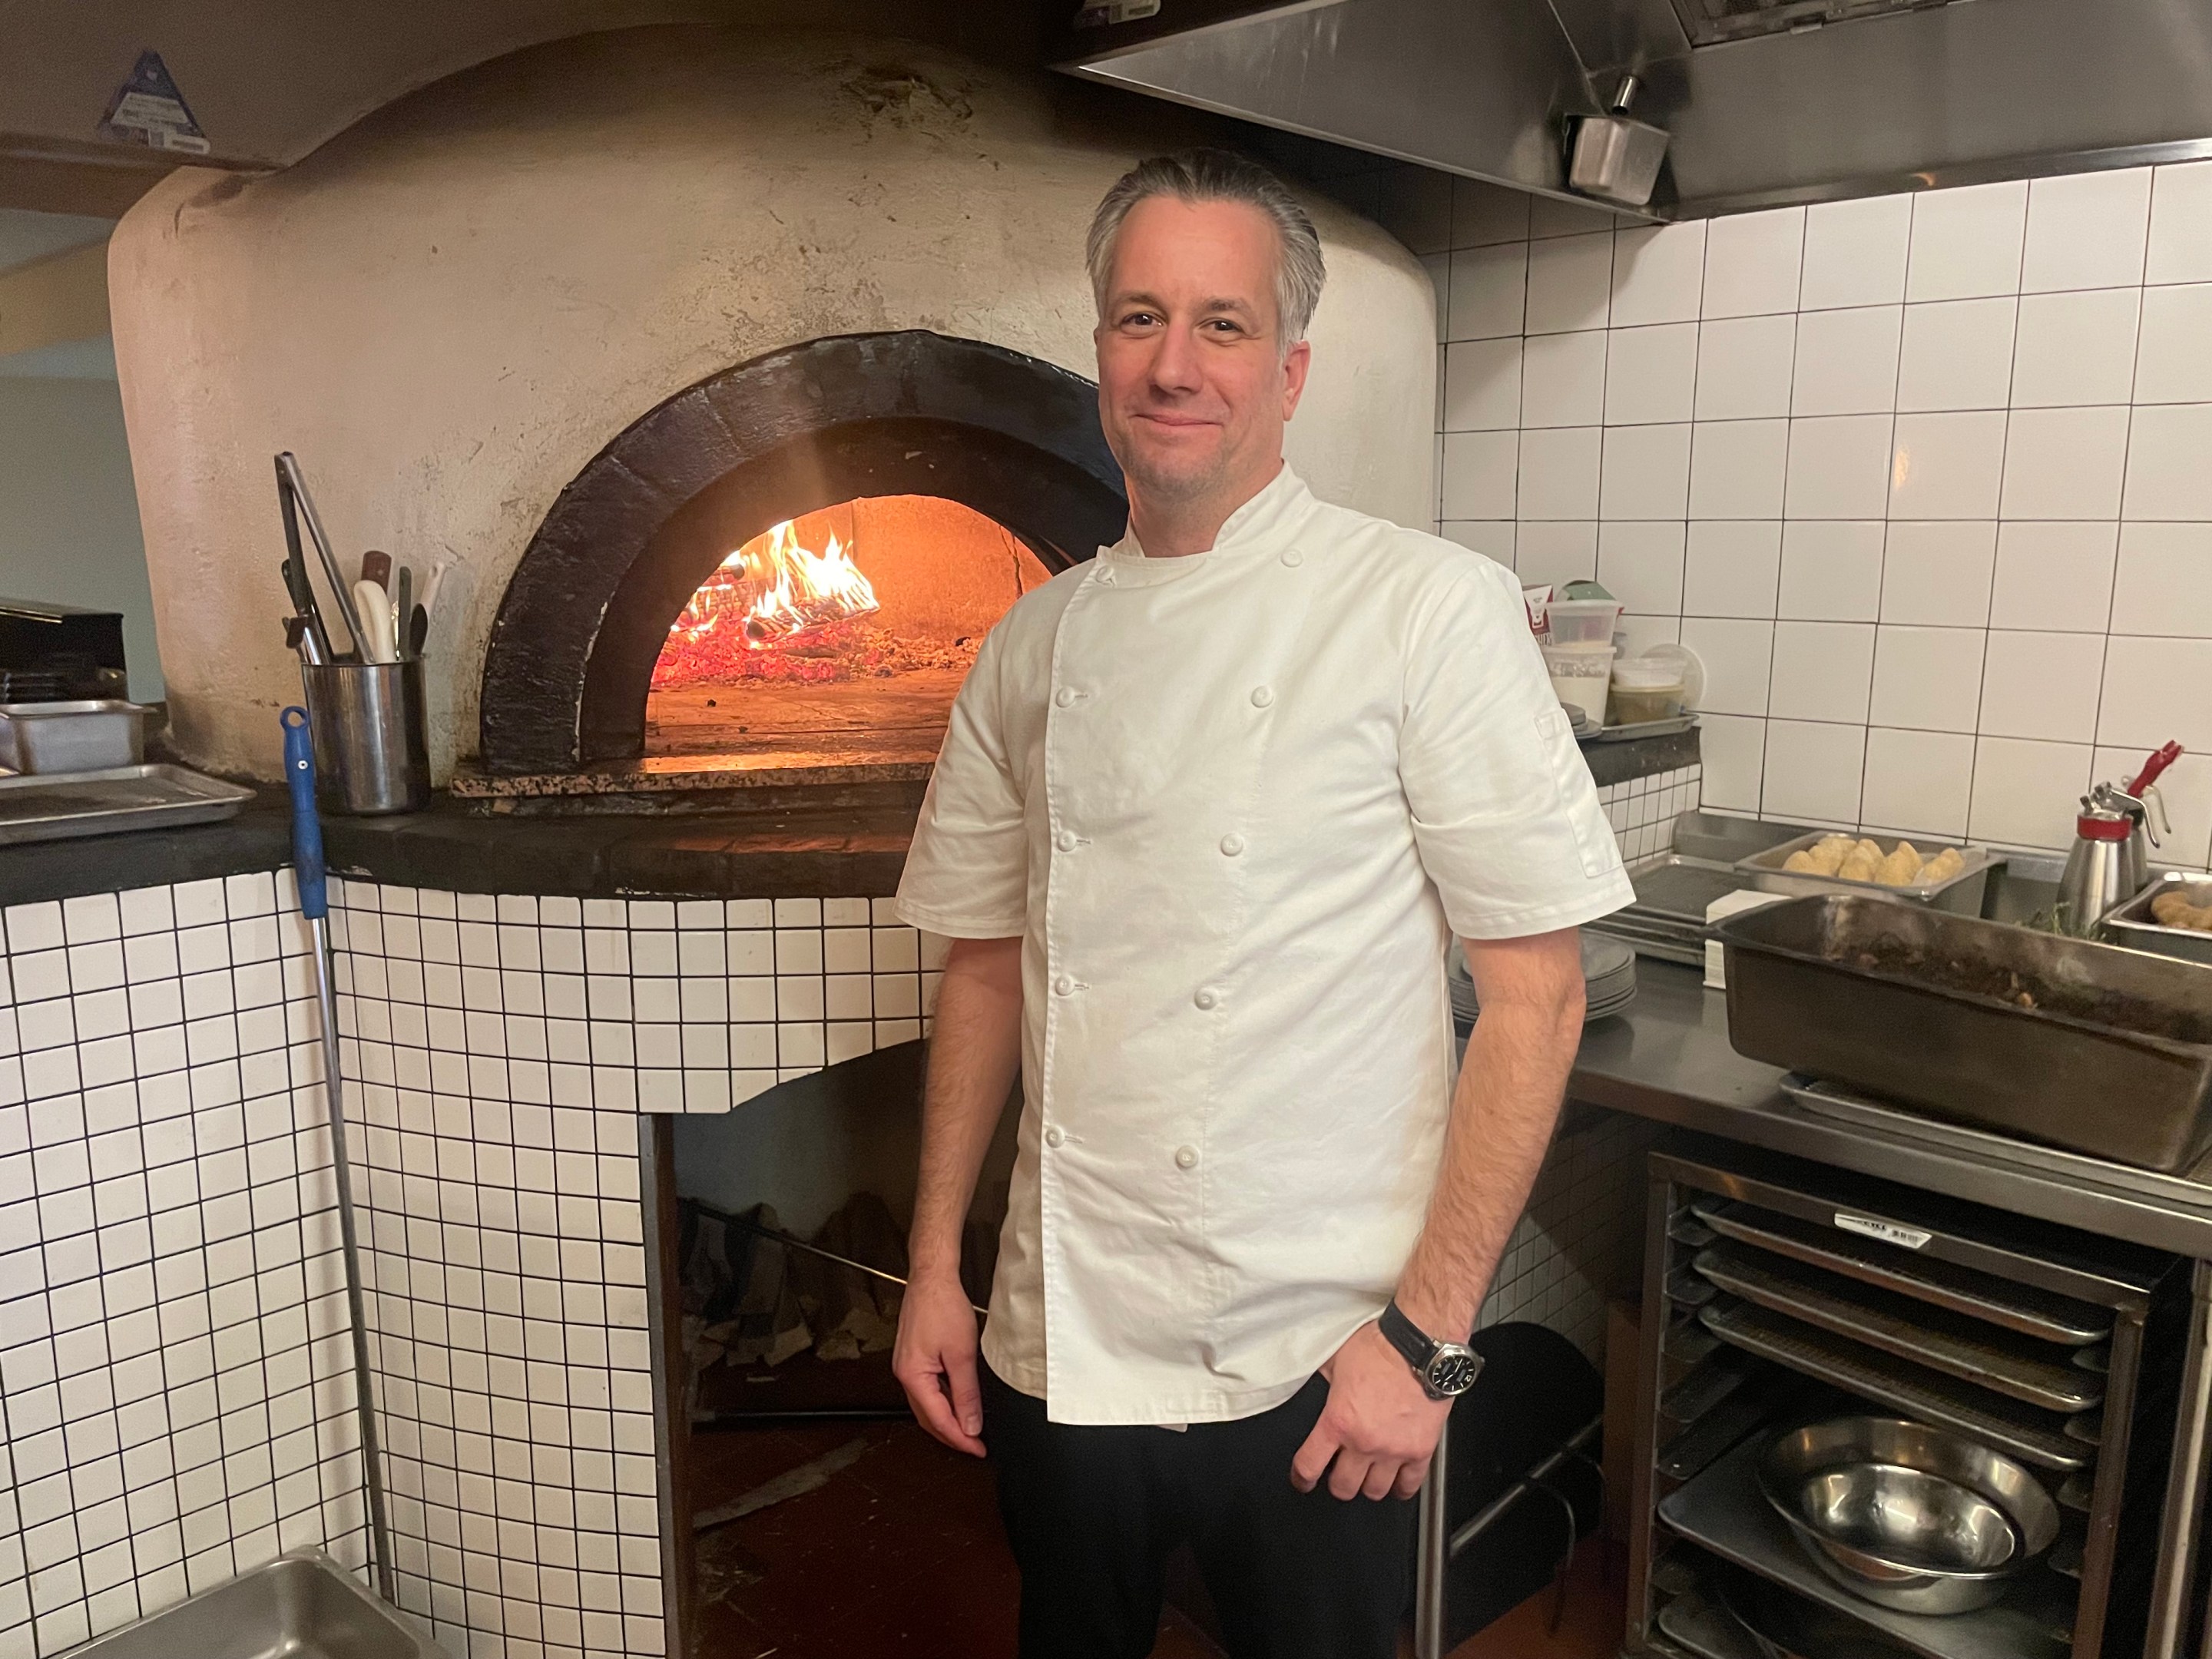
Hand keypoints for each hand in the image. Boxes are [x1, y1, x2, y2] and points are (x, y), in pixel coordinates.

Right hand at [892, 1271, 985, 1456]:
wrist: (932, 1277)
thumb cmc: (942, 1306)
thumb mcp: (962, 1354)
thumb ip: (966, 1393)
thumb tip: (970, 1424)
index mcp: (912, 1376)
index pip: (938, 1420)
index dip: (960, 1438)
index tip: (978, 1448)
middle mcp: (904, 1374)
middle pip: (928, 1418)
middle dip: (952, 1435)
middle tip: (976, 1445)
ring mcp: (906, 1366)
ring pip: (926, 1405)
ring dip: (947, 1419)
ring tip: (970, 1429)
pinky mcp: (912, 1358)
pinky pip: (926, 1390)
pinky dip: (943, 1401)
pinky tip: (958, 1402)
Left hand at [1290, 1321, 1451, 1499]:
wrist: (1420, 1344)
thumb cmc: (1381, 1346)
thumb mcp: (1335, 1359)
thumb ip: (1321, 1381)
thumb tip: (1309, 1384)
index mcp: (1338, 1421)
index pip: (1309, 1466)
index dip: (1301, 1478)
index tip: (1302, 1480)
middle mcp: (1364, 1442)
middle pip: (1343, 1487)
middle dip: (1337, 1483)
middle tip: (1338, 1473)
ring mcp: (1394, 1450)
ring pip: (1375, 1491)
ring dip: (1368, 1486)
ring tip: (1367, 1476)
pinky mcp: (1421, 1450)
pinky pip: (1410, 1485)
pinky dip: (1401, 1488)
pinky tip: (1396, 1482)